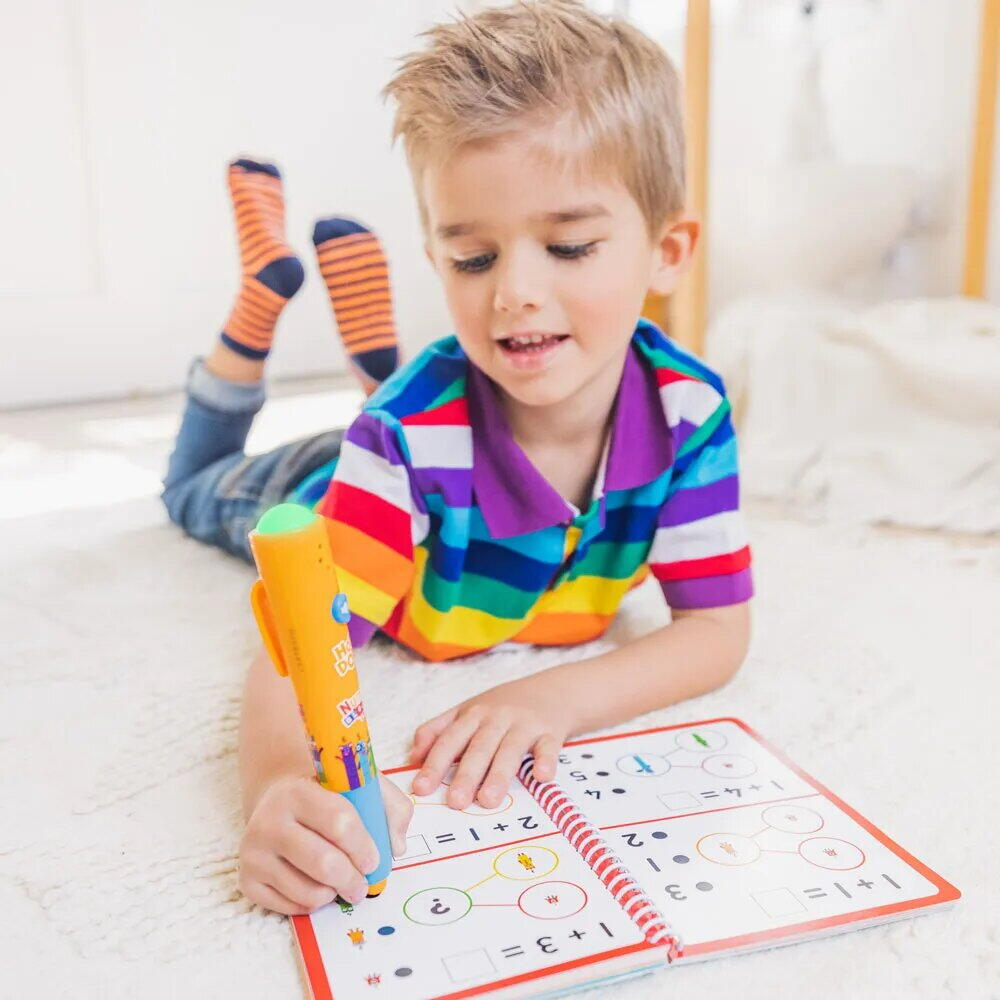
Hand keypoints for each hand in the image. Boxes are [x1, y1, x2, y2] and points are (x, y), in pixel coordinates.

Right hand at [238, 773, 412, 914]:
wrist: (276, 799)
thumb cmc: (325, 795)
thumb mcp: (359, 786)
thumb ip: (389, 808)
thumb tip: (397, 847)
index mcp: (298, 791)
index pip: (339, 822)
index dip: (364, 847)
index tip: (375, 860)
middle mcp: (269, 820)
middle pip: (324, 863)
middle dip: (353, 880)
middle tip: (363, 885)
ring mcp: (253, 852)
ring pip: (309, 892)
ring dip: (334, 894)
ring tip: (340, 883)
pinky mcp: (246, 880)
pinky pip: (290, 907)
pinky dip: (312, 903)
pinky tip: (316, 886)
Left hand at [408, 676, 573, 810]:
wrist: (551, 690)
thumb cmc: (503, 706)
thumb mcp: (468, 710)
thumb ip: (439, 730)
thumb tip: (413, 757)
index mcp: (473, 715)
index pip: (450, 740)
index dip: (434, 764)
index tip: (421, 788)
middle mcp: (497, 718)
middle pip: (479, 748)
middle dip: (466, 775)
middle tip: (455, 802)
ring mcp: (524, 724)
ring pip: (510, 750)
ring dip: (499, 775)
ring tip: (488, 800)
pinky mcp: (550, 732)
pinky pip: (548, 747)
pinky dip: (545, 761)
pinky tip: (541, 776)